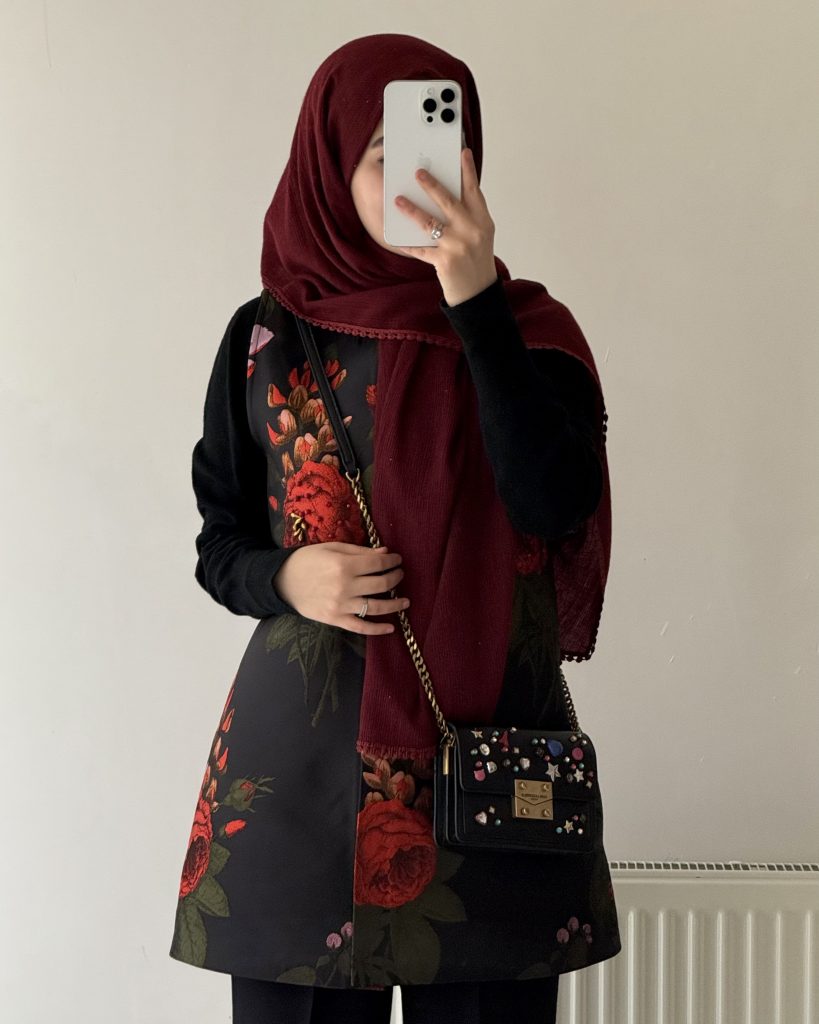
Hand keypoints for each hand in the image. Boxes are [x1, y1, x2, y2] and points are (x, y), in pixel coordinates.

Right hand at [272, 542, 409, 634]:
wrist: (282, 581)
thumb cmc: (307, 560)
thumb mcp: (332, 548)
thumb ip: (360, 551)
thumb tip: (385, 552)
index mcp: (344, 564)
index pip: (378, 563)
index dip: (392, 561)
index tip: (397, 560)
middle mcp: (345, 586)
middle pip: (382, 584)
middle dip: (396, 578)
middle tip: (400, 575)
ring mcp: (341, 606)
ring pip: (376, 607)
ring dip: (395, 604)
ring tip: (406, 601)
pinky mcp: (335, 620)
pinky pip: (361, 628)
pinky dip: (377, 629)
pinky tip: (391, 628)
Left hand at [394, 147, 497, 306]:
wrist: (478, 293)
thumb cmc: (476, 261)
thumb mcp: (480, 235)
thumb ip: (468, 215)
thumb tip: (442, 195)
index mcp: (483, 222)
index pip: (474, 191)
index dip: (468, 171)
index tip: (462, 152)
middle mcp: (472, 231)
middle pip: (448, 201)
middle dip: (431, 185)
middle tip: (417, 172)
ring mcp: (458, 246)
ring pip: (429, 222)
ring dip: (411, 210)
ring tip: (398, 201)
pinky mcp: (444, 262)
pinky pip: (420, 249)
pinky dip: (407, 244)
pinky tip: (396, 238)